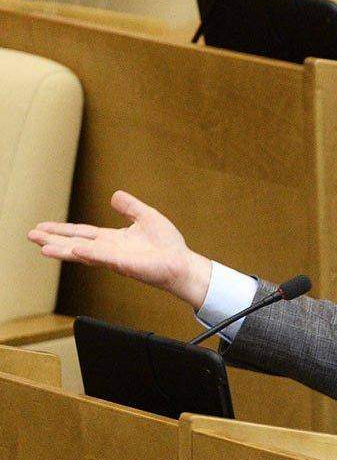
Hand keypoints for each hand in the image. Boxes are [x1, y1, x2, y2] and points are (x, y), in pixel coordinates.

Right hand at [27, 191, 211, 308]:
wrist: (181, 262)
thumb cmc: (167, 244)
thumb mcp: (146, 217)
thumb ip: (129, 207)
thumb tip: (114, 194)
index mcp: (113, 240)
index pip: (82, 233)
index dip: (62, 230)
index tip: (42, 227)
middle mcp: (109, 250)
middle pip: (75, 243)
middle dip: (53, 240)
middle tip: (30, 236)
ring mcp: (115, 258)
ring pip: (84, 253)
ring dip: (63, 250)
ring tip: (42, 247)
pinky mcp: (125, 264)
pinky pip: (104, 258)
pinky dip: (89, 254)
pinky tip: (74, 250)